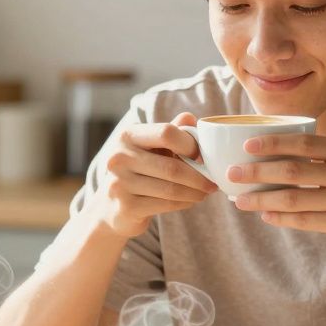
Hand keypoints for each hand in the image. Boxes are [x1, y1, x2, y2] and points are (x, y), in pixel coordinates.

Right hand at [89, 112, 217, 238]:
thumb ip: (170, 132)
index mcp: (128, 136)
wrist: (112, 207)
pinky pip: (166, 204)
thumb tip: (190, 117)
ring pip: (171, 189)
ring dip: (195, 191)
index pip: (166, 133)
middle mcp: (119, 157)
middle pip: (172, 167)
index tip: (203, 155)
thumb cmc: (139, 171)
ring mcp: (120, 183)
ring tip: (207, 191)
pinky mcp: (126, 207)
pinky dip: (185, 203)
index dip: (191, 144)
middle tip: (214, 180)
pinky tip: (193, 200)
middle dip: (199, 176)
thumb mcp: (152, 147)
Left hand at [228, 134, 325, 257]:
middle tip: (232, 174)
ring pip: (294, 198)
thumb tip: (282, 157)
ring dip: (262, 199)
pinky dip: (282, 218)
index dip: (272, 143)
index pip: (303, 141)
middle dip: (257, 172)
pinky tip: (266, 216)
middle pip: (293, 169)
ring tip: (240, 201)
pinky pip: (306, 220)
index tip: (247, 145)